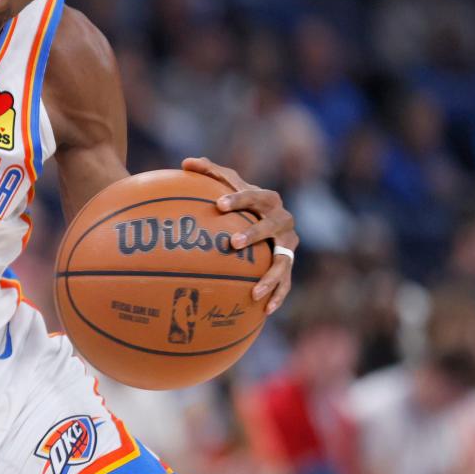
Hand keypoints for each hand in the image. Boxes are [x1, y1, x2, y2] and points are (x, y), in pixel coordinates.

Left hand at [182, 156, 298, 314]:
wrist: (264, 221)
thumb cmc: (236, 202)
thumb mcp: (224, 185)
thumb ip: (208, 172)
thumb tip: (185, 163)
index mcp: (267, 199)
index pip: (253, 196)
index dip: (238, 199)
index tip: (218, 205)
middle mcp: (282, 220)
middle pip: (271, 226)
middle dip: (255, 234)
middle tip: (233, 243)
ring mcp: (289, 245)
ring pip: (283, 261)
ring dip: (271, 276)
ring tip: (254, 291)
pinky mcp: (289, 265)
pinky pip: (286, 283)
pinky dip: (278, 295)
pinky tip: (265, 310)